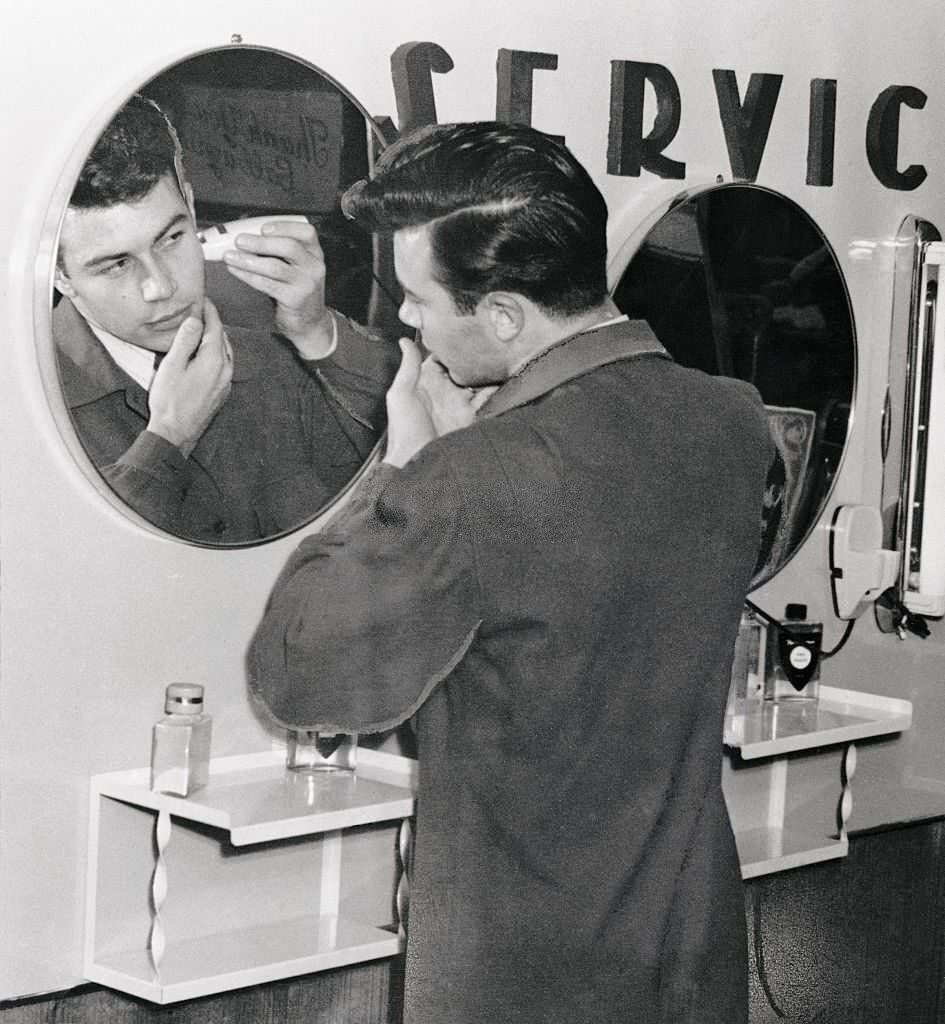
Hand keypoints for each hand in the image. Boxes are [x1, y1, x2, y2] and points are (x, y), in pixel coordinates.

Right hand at [147, 299, 232, 457]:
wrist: (175, 434)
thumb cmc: (170, 400)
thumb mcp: (172, 364)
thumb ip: (185, 339)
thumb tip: (195, 319)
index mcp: (214, 360)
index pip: (215, 327)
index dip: (209, 311)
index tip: (203, 299)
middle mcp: (225, 371)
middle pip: (222, 339)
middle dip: (213, 323)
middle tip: (200, 311)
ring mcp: (225, 384)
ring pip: (226, 353)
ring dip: (216, 339)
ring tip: (203, 329)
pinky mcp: (221, 393)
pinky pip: (224, 366)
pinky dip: (217, 354)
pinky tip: (205, 355)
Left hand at [222, 219, 333, 357]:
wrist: (310, 321)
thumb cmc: (297, 289)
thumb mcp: (297, 267)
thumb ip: (279, 250)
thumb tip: (246, 235)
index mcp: (314, 253)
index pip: (306, 232)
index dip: (284, 226)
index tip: (263, 227)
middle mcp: (314, 266)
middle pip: (289, 247)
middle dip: (261, 242)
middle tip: (240, 240)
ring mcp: (306, 283)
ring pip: (275, 267)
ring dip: (248, 260)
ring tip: (230, 256)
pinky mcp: (294, 299)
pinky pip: (267, 284)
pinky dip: (248, 276)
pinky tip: (235, 270)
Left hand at [383, 340, 496, 466]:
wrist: (416, 466)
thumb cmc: (404, 431)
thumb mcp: (401, 395)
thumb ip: (408, 368)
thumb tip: (405, 340)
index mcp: (428, 383)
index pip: (443, 358)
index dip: (453, 344)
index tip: (466, 327)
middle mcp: (446, 392)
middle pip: (465, 368)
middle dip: (477, 355)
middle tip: (492, 337)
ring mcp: (461, 405)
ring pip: (480, 382)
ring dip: (490, 371)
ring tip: (504, 354)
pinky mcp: (473, 419)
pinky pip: (489, 402)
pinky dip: (499, 392)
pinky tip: (508, 379)